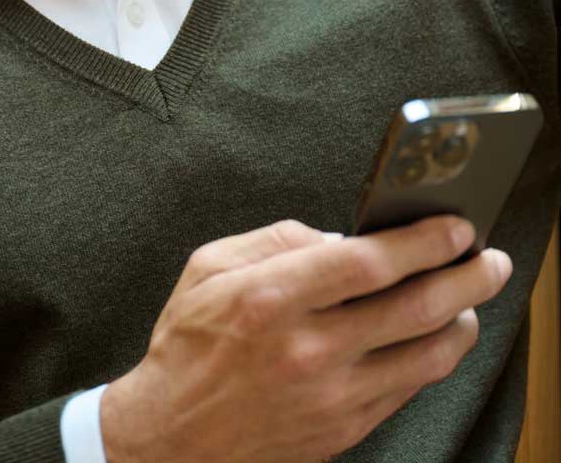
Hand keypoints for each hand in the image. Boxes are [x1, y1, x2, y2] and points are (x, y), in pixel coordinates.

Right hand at [100, 215, 511, 462]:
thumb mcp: (211, 266)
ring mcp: (331, 397)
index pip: (369, 261)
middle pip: (415, 308)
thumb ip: (277, 240)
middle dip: (466, 277)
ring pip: (426, 357)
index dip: (423, 240)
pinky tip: (435, 338)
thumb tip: (341, 236)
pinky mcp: (342, 430)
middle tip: (489, 260)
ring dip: (463, 322)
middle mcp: (309, 350)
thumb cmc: (189, 343)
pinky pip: (407, 391)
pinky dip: (431, 359)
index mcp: (272, 298)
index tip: (454, 226)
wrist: (172, 436)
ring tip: (471, 299)